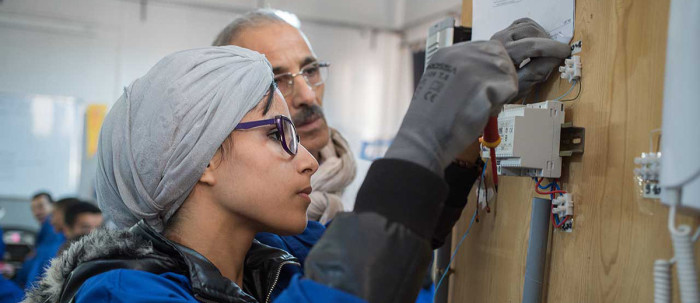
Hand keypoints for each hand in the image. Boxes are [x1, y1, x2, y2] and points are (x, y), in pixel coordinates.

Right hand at [385, 40, 517, 175]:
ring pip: (507, 73)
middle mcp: (460, 53)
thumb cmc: (432, 121)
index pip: (485, 49)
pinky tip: (480, 111)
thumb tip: (487, 75)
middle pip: (500, 56)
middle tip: (482, 99)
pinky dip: (500, 104)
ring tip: (478, 106)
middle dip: (498, 79)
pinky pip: (510, 89)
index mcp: (447, 53)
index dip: (488, 71)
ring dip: (500, 92)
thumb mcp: (441, 84)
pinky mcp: (485, 80)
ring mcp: (473, 65)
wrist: (424, 137)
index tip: (479, 89)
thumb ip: (462, 73)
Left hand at [491, 18, 571, 99]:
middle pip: (531, 33)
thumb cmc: (499, 87)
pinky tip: (538, 40)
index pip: (531, 46)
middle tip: (556, 55)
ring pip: (528, 26)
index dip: (552, 48)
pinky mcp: (503, 32)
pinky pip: (523, 24)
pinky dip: (534, 29)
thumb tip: (555, 58)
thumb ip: (537, 72)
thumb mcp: (519, 86)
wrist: (483, 82)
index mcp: (502, 55)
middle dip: (547, 43)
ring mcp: (500, 35)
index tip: (565, 52)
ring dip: (541, 36)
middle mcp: (499, 41)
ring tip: (545, 50)